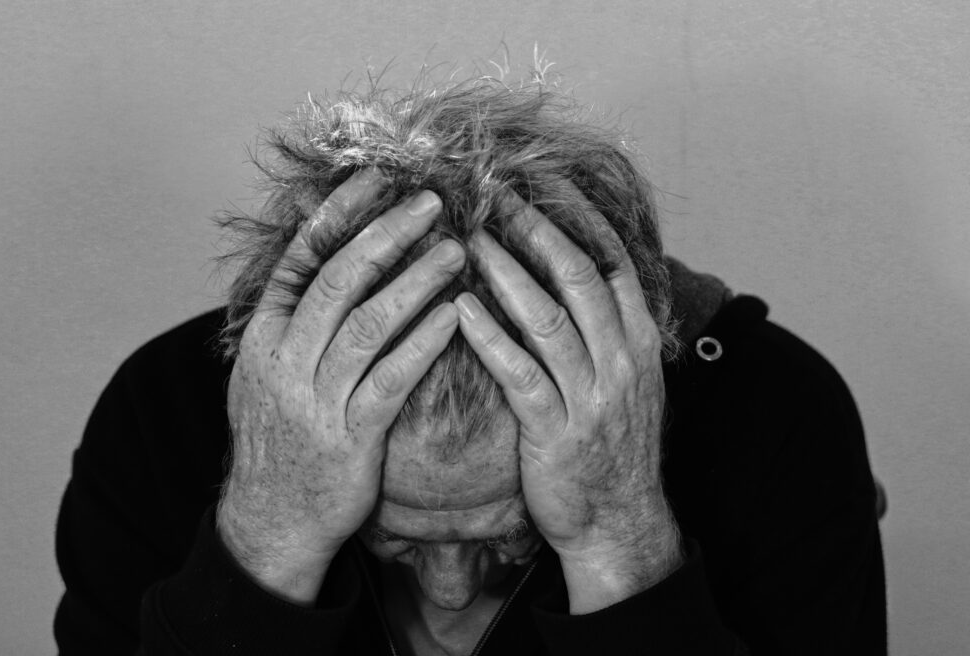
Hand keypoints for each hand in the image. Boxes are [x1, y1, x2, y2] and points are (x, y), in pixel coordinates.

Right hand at [217, 171, 464, 603]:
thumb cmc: (282, 439)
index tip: (375, 177)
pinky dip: (424, 343)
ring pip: (369, 324)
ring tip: (456, 250)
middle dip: (386, 234)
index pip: (300, 259)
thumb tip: (322, 260)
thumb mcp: (265, 375)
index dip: (338, 214)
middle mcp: (284, 360)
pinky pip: (392, 379)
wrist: (272, 520)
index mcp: (264, 337)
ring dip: (415, 281)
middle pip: (339, 280)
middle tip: (431, 202)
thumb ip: (292, 322)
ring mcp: (316, 399)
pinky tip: (456, 315)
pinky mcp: (350, 436)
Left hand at [455, 199, 681, 612]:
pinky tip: (459, 308)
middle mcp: (621, 361)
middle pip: (580, 278)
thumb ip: (607, 327)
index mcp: (639, 341)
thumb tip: (575, 271)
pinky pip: (520, 374)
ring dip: (507, 273)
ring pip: (549, 319)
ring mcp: (591, 397)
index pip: (614, 262)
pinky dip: (490, 338)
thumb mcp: (627, 379)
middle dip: (539, 230)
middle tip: (498, 194)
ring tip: (469, 239)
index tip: (545, 181)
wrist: (618, 519)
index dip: (579, 217)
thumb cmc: (610, 443)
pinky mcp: (555, 432)